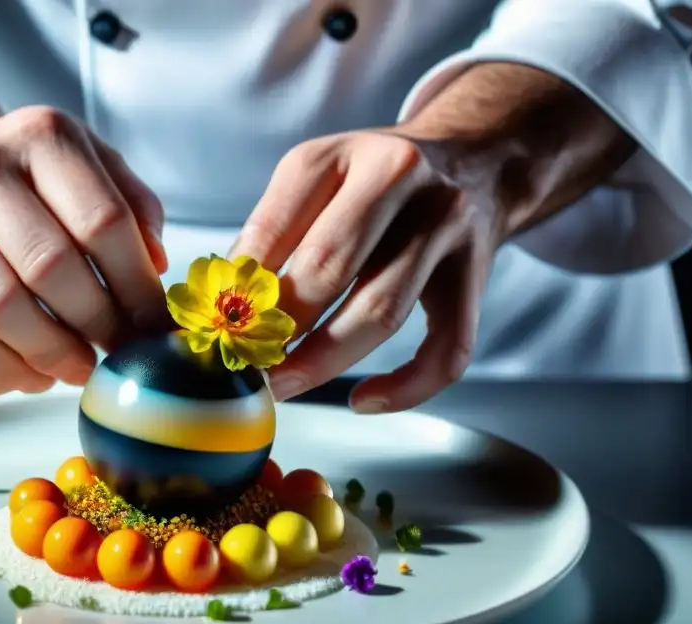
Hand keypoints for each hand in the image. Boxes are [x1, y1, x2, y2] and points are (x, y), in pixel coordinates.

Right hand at [0, 105, 167, 394]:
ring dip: (52, 355)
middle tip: (120, 352)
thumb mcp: (93, 171)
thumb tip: (154, 267)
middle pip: (49, 266)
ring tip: (80, 367)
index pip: (102, 220)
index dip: (137, 287)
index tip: (155, 327)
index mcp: (40, 137)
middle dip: (97, 324)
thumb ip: (134, 210)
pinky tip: (33, 374)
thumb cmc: (36, 189)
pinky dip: (4, 375)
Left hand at [233, 128, 504, 412]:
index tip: (216, 329)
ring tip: (283, 386)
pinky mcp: (476, 272)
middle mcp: (400, 178)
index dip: (241, 287)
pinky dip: (405, 386)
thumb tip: (223, 305)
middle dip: (278, 328)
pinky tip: (363, 401)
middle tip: (245, 368)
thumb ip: (273, 231)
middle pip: (328, 269)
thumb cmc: (375, 182)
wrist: (476, 158)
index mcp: (342, 154)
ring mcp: (446, 225)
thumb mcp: (318, 177)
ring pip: (381, 310)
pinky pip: (447, 346)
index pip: (276, 225)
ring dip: (324, 361)